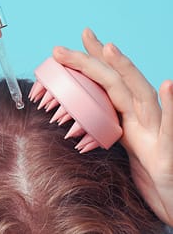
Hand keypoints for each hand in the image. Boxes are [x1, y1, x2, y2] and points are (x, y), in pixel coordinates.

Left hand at [53, 28, 172, 225]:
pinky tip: (167, 86)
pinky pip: (169, 128)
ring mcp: (155, 130)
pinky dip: (170, 107)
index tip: (76, 39)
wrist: (168, 195)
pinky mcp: (167, 151)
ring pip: (143, 95)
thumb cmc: (145, 167)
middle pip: (117, 81)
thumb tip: (76, 116)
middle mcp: (142, 115)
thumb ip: (105, 124)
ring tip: (110, 49)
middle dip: (94, 59)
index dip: (92, 58)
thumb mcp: (120, 142)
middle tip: (71, 41)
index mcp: (127, 112)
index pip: (107, 79)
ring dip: (127, 71)